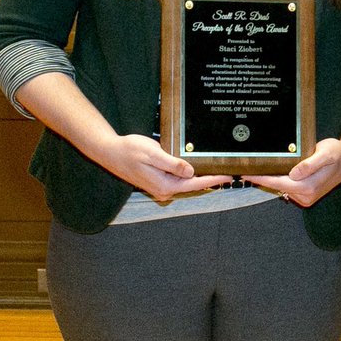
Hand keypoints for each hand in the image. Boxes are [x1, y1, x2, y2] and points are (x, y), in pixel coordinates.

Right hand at [104, 134, 229, 200]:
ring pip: (187, 182)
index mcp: (165, 185)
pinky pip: (179, 179)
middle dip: (211, 177)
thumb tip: (191, 172)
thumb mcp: (153, 153)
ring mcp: (161, 187)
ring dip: (201, 175)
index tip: (229, 174)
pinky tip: (200, 166)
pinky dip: (190, 173)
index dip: (214, 178)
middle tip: (230, 169)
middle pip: (194, 184)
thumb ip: (172, 163)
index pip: (196, 183)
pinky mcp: (159, 182)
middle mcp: (164, 190)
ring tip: (219, 167)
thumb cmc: (129, 150)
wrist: (110, 152)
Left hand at [244, 137, 340, 207]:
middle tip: (247, 169)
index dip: (262, 179)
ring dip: (273, 179)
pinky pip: (288, 188)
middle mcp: (307, 195)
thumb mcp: (326, 153)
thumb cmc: (337, 153)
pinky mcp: (306, 195)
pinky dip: (281, 181)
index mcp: (309, 186)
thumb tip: (294, 173)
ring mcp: (306, 197)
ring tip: (262, 167)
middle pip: (278, 186)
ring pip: (282, 188)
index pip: (279, 183)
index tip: (247, 174)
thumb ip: (310, 164)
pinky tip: (277, 172)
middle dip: (263, 179)